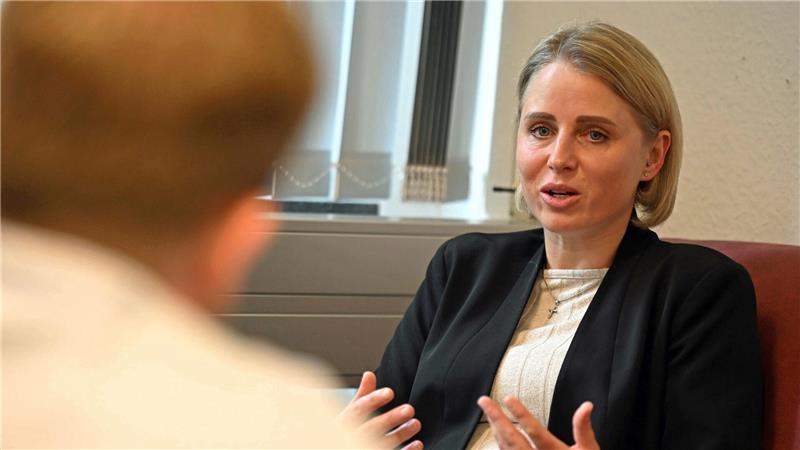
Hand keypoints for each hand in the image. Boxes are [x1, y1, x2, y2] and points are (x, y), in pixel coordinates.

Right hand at [339, 371, 422, 449]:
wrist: (340, 448)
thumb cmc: (346, 433)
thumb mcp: (349, 415)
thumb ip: (361, 396)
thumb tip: (369, 374)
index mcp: (344, 423)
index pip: (357, 410)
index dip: (373, 400)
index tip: (390, 392)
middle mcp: (352, 437)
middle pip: (371, 428)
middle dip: (391, 418)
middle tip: (409, 409)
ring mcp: (364, 448)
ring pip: (383, 444)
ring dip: (401, 434)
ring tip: (416, 424)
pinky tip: (418, 444)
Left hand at [477, 395, 598, 449]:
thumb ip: (584, 429)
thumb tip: (586, 406)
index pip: (534, 432)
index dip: (521, 414)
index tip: (507, 398)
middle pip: (512, 440)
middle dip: (496, 419)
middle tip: (484, 400)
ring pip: (506, 449)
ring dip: (496, 430)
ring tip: (489, 412)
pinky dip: (501, 443)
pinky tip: (497, 433)